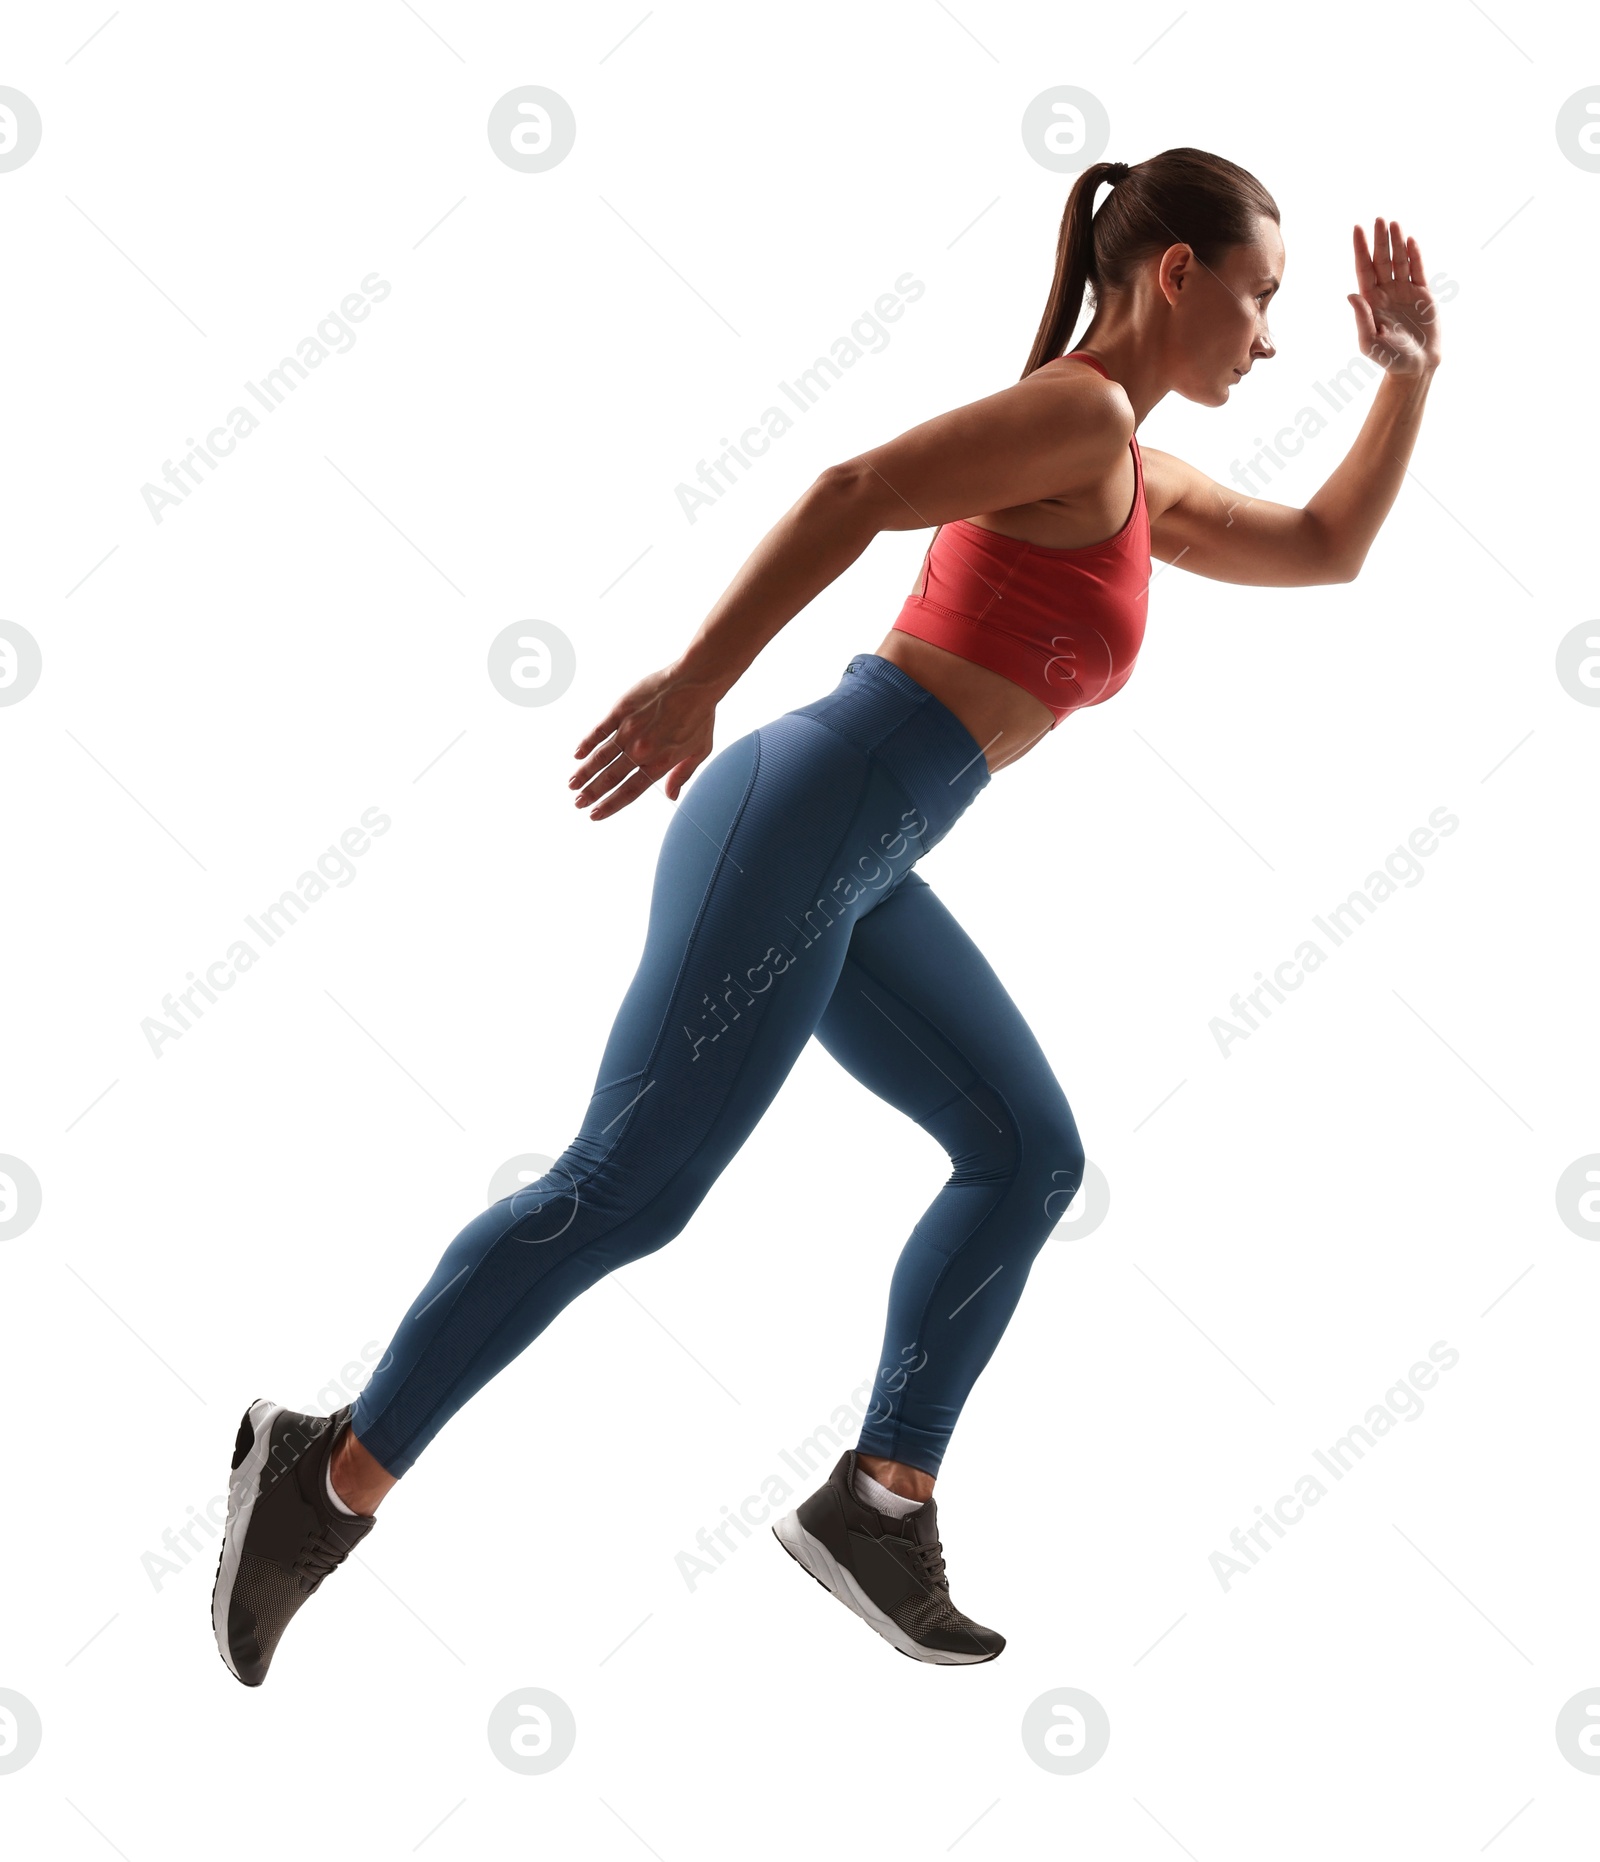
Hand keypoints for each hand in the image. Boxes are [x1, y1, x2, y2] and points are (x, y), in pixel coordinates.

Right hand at [569, 662, 719, 820]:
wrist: (696, 681)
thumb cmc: (701, 715)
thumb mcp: (700, 750)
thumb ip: (683, 774)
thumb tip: (672, 796)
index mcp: (660, 762)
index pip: (630, 791)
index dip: (611, 805)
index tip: (596, 814)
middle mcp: (642, 750)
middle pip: (611, 778)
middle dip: (592, 793)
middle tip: (578, 804)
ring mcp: (630, 730)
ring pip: (601, 757)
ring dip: (585, 772)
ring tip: (572, 785)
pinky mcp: (622, 710)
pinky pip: (600, 730)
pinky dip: (587, 743)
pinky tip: (576, 754)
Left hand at [1347, 217, 1440, 376]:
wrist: (1416, 367)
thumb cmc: (1389, 359)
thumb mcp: (1369, 342)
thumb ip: (1361, 319)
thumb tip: (1352, 294)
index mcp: (1370, 302)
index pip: (1363, 270)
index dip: (1360, 249)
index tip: (1357, 229)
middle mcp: (1386, 293)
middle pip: (1381, 260)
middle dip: (1379, 239)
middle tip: (1378, 218)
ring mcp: (1404, 292)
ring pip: (1399, 261)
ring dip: (1396, 242)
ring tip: (1393, 222)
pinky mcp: (1422, 294)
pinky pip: (1418, 270)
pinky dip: (1415, 255)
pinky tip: (1411, 240)